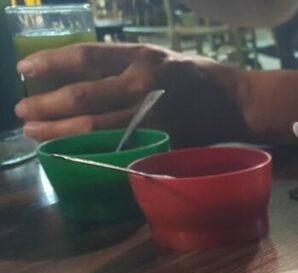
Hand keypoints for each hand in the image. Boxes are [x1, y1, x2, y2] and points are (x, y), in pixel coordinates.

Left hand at [14, 43, 250, 145]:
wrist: (238, 103)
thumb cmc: (197, 78)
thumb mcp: (160, 58)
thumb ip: (124, 65)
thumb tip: (79, 75)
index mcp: (142, 57)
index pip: (86, 57)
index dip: (51, 62)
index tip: (23, 69)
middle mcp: (144, 85)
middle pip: (82, 96)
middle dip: (46, 105)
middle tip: (22, 112)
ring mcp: (153, 116)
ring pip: (94, 127)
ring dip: (58, 131)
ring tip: (34, 132)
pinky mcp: (161, 140)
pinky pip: (117, 147)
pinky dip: (90, 150)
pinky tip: (71, 152)